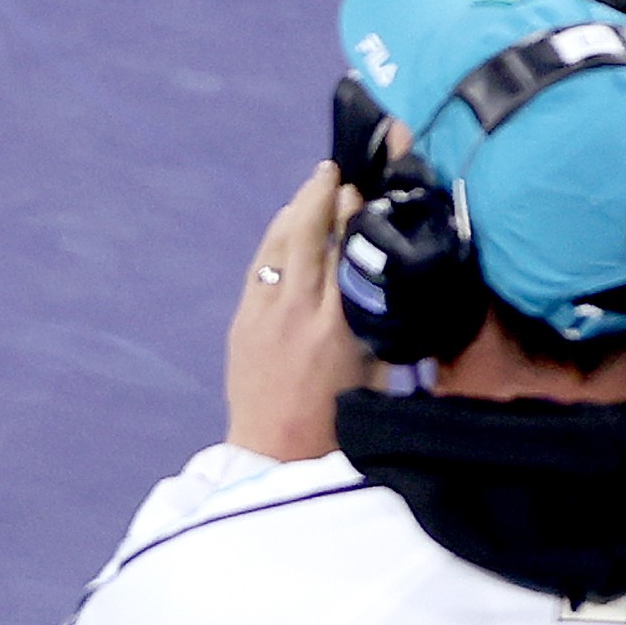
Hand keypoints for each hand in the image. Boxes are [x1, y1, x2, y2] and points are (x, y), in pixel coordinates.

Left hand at [224, 162, 371, 463]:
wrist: (277, 454)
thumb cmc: (341, 419)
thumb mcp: (375, 368)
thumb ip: (378, 318)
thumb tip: (384, 271)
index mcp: (340, 327)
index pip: (347, 252)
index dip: (352, 216)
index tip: (361, 190)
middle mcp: (299, 312)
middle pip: (309, 237)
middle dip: (319, 197)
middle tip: (332, 170)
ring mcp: (264, 313)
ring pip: (280, 246)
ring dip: (295, 211)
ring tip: (312, 187)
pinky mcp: (242, 320)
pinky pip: (260, 266)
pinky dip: (276, 240)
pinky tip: (287, 225)